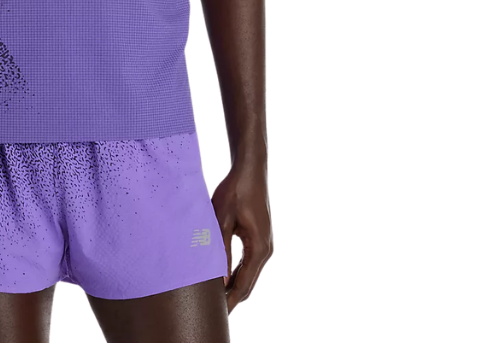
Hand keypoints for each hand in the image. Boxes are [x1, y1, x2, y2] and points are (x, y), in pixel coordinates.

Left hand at [211, 158, 273, 311]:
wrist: (251, 168)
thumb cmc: (236, 190)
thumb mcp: (222, 219)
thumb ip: (221, 249)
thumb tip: (218, 278)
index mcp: (259, 248)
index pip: (244, 284)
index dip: (231, 301)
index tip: (219, 313)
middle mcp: (266, 249)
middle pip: (249, 282)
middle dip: (233, 297)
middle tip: (214, 310)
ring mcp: (265, 243)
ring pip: (249, 272)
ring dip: (234, 285)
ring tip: (217, 298)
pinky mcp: (260, 237)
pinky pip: (249, 262)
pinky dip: (238, 272)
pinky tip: (224, 277)